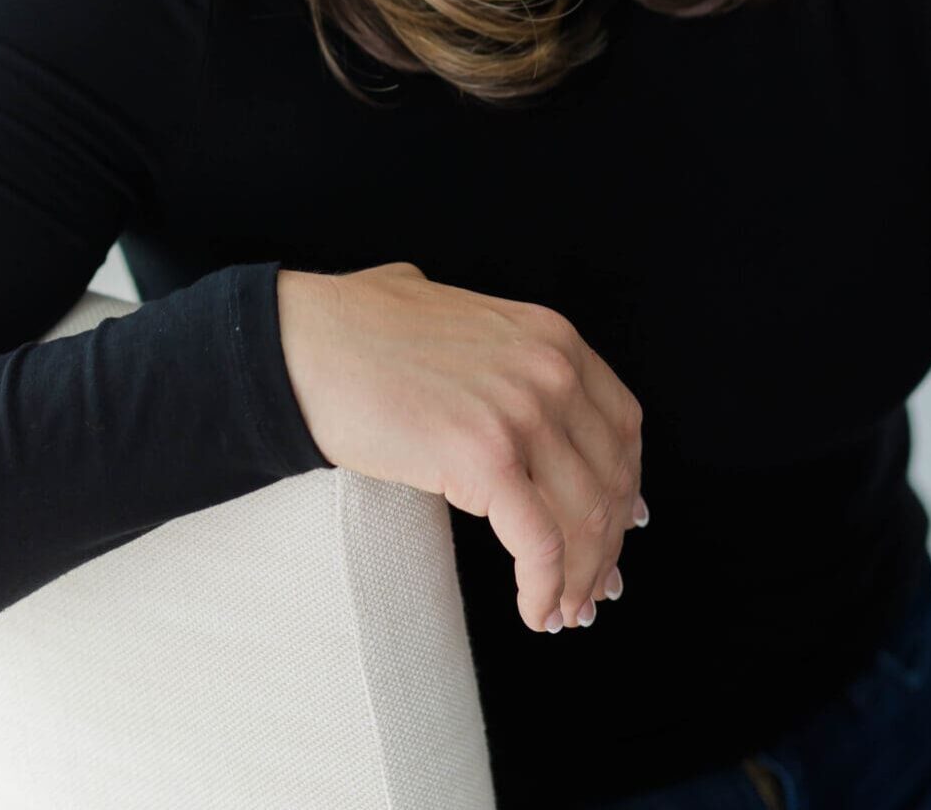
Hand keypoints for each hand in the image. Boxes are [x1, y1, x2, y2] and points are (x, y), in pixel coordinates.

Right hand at [276, 260, 645, 632]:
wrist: (306, 343)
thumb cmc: (362, 329)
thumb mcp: (461, 318)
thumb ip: (499, 347)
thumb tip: (502, 383)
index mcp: (551, 337)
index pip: (621, 426)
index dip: (625, 485)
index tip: (621, 525)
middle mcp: (551, 370)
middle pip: (611, 479)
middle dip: (607, 546)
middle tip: (595, 590)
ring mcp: (523, 412)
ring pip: (585, 520)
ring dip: (580, 580)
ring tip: (563, 612)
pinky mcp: (486, 458)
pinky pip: (542, 544)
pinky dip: (546, 590)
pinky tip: (534, 613)